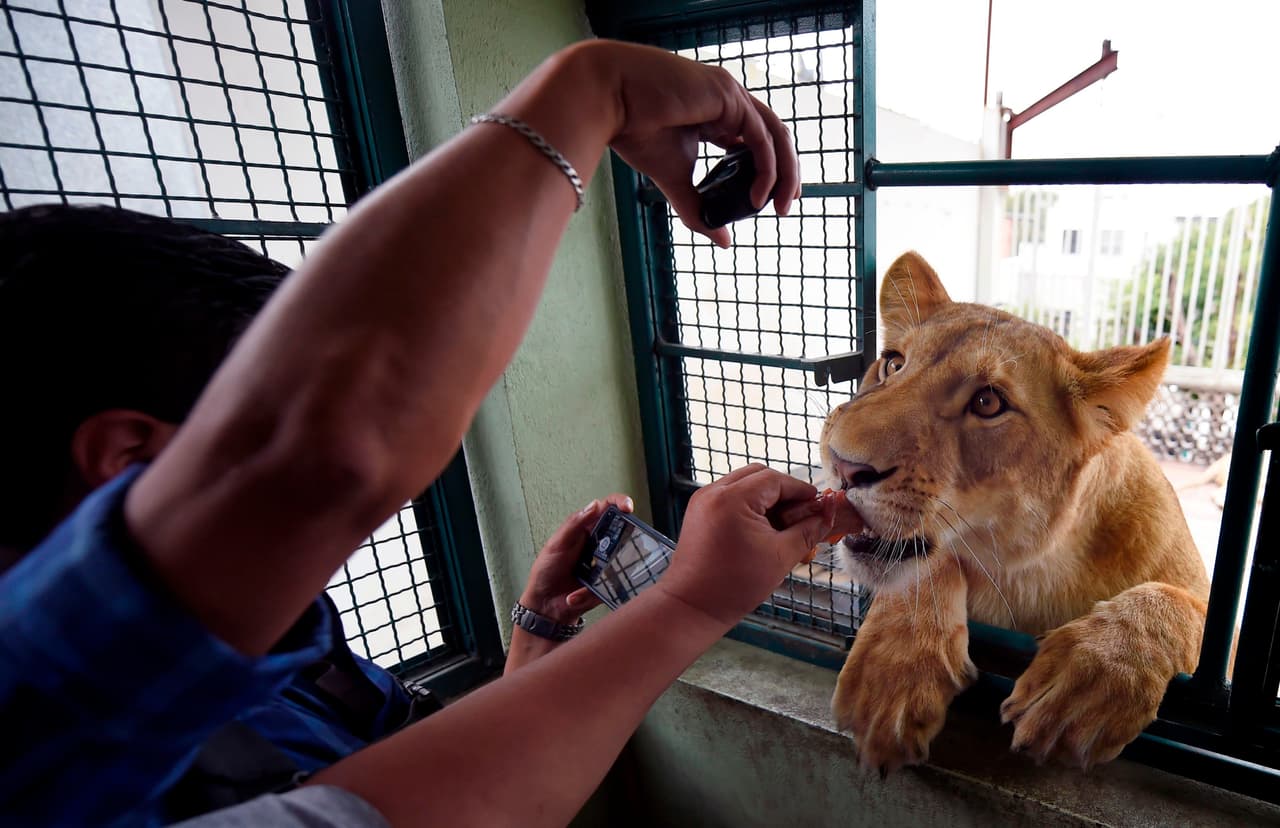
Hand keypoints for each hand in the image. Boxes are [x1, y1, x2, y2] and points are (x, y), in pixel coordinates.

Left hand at [519, 494, 633, 623]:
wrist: (545, 604)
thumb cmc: (546, 571)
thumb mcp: (556, 544)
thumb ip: (574, 524)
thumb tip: (595, 505)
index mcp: (586, 529)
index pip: (607, 508)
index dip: (620, 502)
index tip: (627, 507)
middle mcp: (600, 544)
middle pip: (623, 532)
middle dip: (626, 537)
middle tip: (611, 550)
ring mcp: (606, 563)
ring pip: (623, 559)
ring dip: (607, 569)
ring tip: (583, 579)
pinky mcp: (608, 583)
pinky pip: (611, 584)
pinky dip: (591, 591)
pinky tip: (574, 596)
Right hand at [572, 40, 800, 247]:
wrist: (610, 100)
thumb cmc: (633, 130)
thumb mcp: (673, 180)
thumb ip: (698, 209)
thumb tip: (723, 242)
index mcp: (718, 114)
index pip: (757, 142)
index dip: (770, 170)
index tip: (771, 202)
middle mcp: (729, 101)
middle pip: (774, 137)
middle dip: (787, 173)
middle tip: (787, 207)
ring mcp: (731, 94)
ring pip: (775, 135)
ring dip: (785, 172)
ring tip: (782, 205)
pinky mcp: (728, 95)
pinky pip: (761, 137)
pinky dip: (766, 168)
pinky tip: (758, 195)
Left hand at [659, 465, 861, 626]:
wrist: (692, 605)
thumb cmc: (735, 585)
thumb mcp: (781, 556)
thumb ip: (808, 530)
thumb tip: (828, 513)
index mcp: (733, 499)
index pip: (775, 479)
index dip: (800, 490)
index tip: (818, 504)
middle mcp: (714, 492)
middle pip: (758, 475)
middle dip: (783, 491)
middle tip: (802, 513)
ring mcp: (703, 500)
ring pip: (743, 484)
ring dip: (766, 497)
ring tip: (783, 524)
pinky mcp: (699, 512)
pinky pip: (729, 496)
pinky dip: (749, 505)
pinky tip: (762, 529)